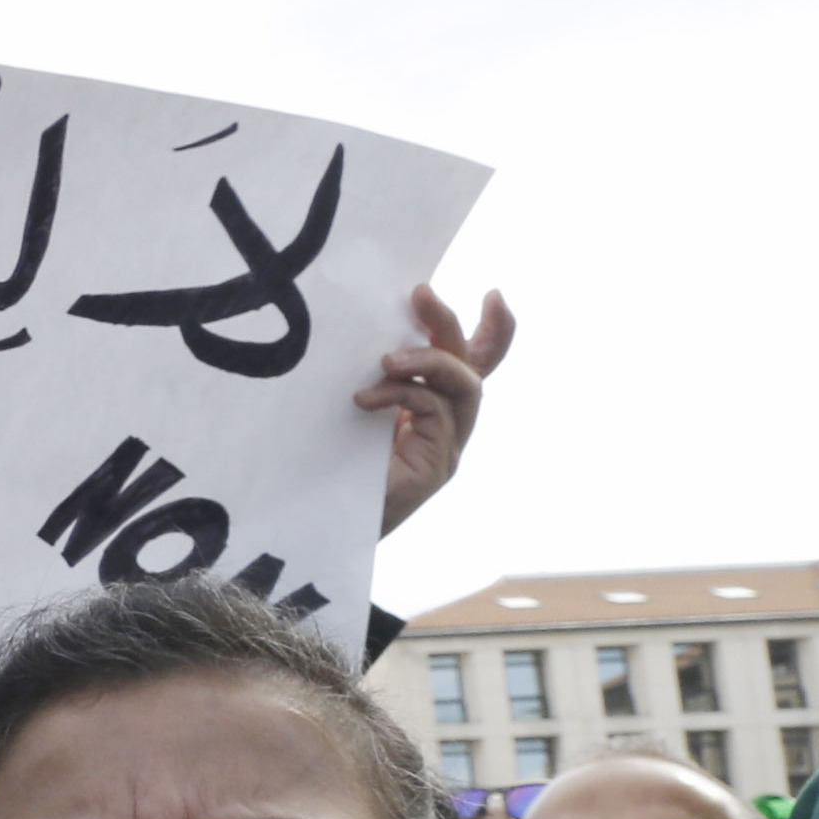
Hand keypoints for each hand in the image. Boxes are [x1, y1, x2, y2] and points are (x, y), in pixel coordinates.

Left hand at [353, 285, 512, 534]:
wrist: (322, 525)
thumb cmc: (332, 467)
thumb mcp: (358, 410)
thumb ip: (378, 379)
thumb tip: (368, 329)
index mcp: (433, 410)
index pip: (474, 364)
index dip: (495, 331)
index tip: (495, 295)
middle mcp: (448, 428)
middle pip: (471, 366)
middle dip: (448, 323)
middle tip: (422, 293)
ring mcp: (446, 449)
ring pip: (464, 386)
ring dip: (429, 361)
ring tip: (386, 360)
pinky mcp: (436, 468)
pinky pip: (435, 413)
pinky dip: (402, 395)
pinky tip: (365, 401)